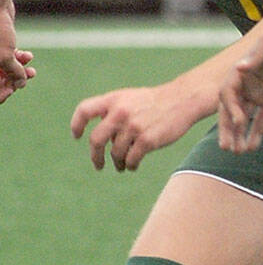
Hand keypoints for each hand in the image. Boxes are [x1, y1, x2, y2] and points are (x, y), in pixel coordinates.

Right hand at [0, 3, 34, 102]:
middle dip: (13, 80)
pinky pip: (10, 58)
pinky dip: (20, 59)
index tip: (13, 89)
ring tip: (32, 71)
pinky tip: (28, 56)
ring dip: (21, 70)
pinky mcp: (1, 46)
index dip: (1, 92)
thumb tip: (20, 84)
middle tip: (25, 78)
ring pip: (6, 69)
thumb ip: (14, 73)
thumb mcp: (5, 56)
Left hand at [70, 83, 197, 171]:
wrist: (182, 100)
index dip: (77, 124)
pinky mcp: (147, 140)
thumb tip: (102, 139)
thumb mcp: (130, 98)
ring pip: (116, 153)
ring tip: (122, 166)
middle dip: (95, 156)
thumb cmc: (155, 102)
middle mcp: (120, 113)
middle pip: (96, 140)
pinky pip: (132, 159)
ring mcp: (133, 127)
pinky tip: (133, 166)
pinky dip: (131, 165)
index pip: (85, 111)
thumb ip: (113, 112)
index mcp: (114, 100)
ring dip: (118, 162)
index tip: (77, 136)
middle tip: (98, 164)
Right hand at [218, 20, 262, 151]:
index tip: (239, 121)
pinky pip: (262, 119)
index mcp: (239, 72)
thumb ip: (256, 56)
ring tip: (238, 153)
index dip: (231, 109)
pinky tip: (252, 148)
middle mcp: (245, 84)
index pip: (228, 94)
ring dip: (240, 135)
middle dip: (228, 129)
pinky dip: (257, 133)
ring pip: (244, 118)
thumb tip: (240, 67)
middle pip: (231, 110)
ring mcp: (258, 93)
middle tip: (226, 147)